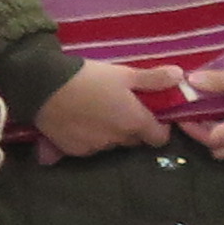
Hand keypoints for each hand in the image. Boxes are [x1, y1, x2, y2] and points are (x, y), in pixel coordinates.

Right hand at [32, 59, 181, 155]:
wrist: (42, 85)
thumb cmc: (88, 77)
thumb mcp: (124, 74)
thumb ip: (153, 79)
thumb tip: (181, 76)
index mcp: (134, 123)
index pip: (159, 138)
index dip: (159, 127)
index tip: (151, 114)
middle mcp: (117, 140)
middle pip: (133, 140)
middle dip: (132, 128)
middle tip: (122, 108)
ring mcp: (93, 147)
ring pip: (110, 144)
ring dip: (109, 133)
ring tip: (97, 112)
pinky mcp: (71, 151)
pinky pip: (88, 147)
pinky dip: (88, 137)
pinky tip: (79, 121)